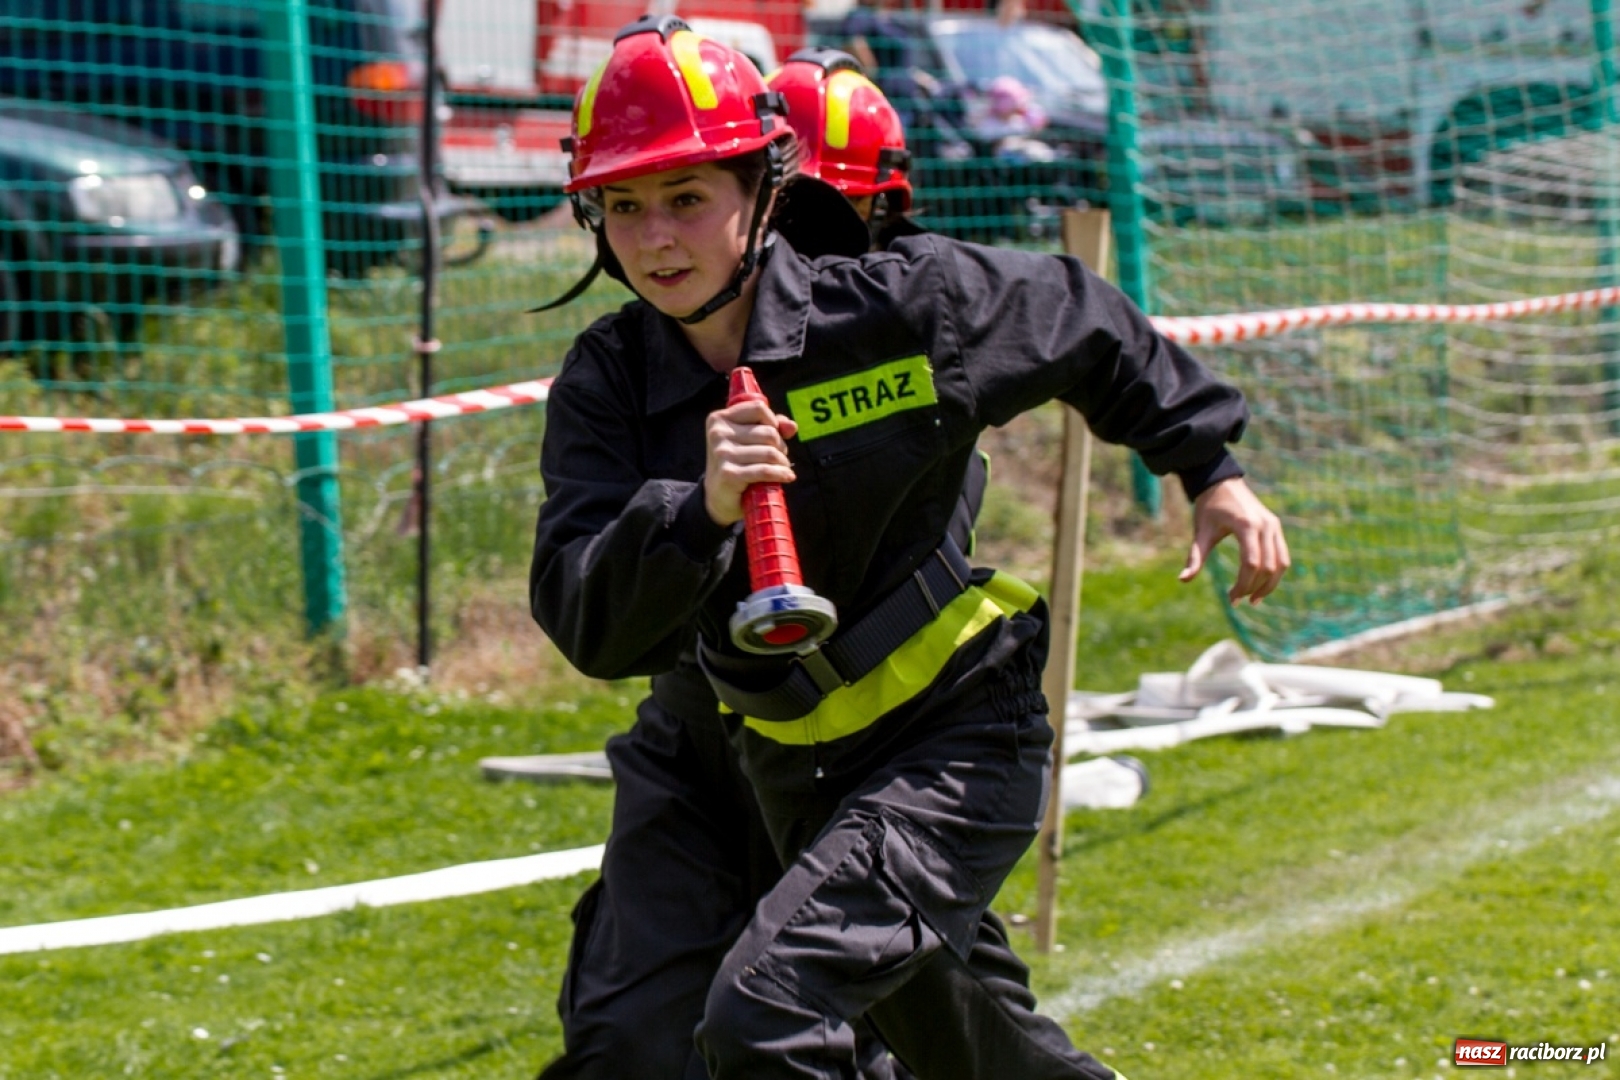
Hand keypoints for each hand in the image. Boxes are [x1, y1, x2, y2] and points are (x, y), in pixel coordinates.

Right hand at [703, 398, 797, 526]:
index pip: (758, 408)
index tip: (774, 433)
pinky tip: (788, 476)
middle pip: (768, 432)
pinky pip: (765, 470)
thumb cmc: (736, 463)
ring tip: (782, 468)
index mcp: (719, 419)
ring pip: (770, 452)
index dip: (773, 421)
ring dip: (783, 462)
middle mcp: (718, 433)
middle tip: (779, 456)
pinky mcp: (729, 474)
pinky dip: (781, 474)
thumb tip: (792, 426)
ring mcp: (722, 454)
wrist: (718, 497)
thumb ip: (771, 426)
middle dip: (780, 446)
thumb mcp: (748, 440)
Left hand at [1179, 477, 1289, 604]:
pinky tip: (1260, 584)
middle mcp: (1265, 525)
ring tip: (1253, 599)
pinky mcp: (1275, 526)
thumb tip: (1182, 580)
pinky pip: (1282, 555)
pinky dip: (1274, 572)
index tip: (1231, 599)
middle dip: (1254, 587)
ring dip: (1269, 584)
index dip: (1243, 585)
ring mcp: (1273, 525)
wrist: (1222, 481)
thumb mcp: (1201, 531)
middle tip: (1238, 600)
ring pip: (1281, 563)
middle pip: (1268, 566)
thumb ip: (1195, 557)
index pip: (1251, 563)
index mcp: (1246, 525)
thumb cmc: (1209, 507)